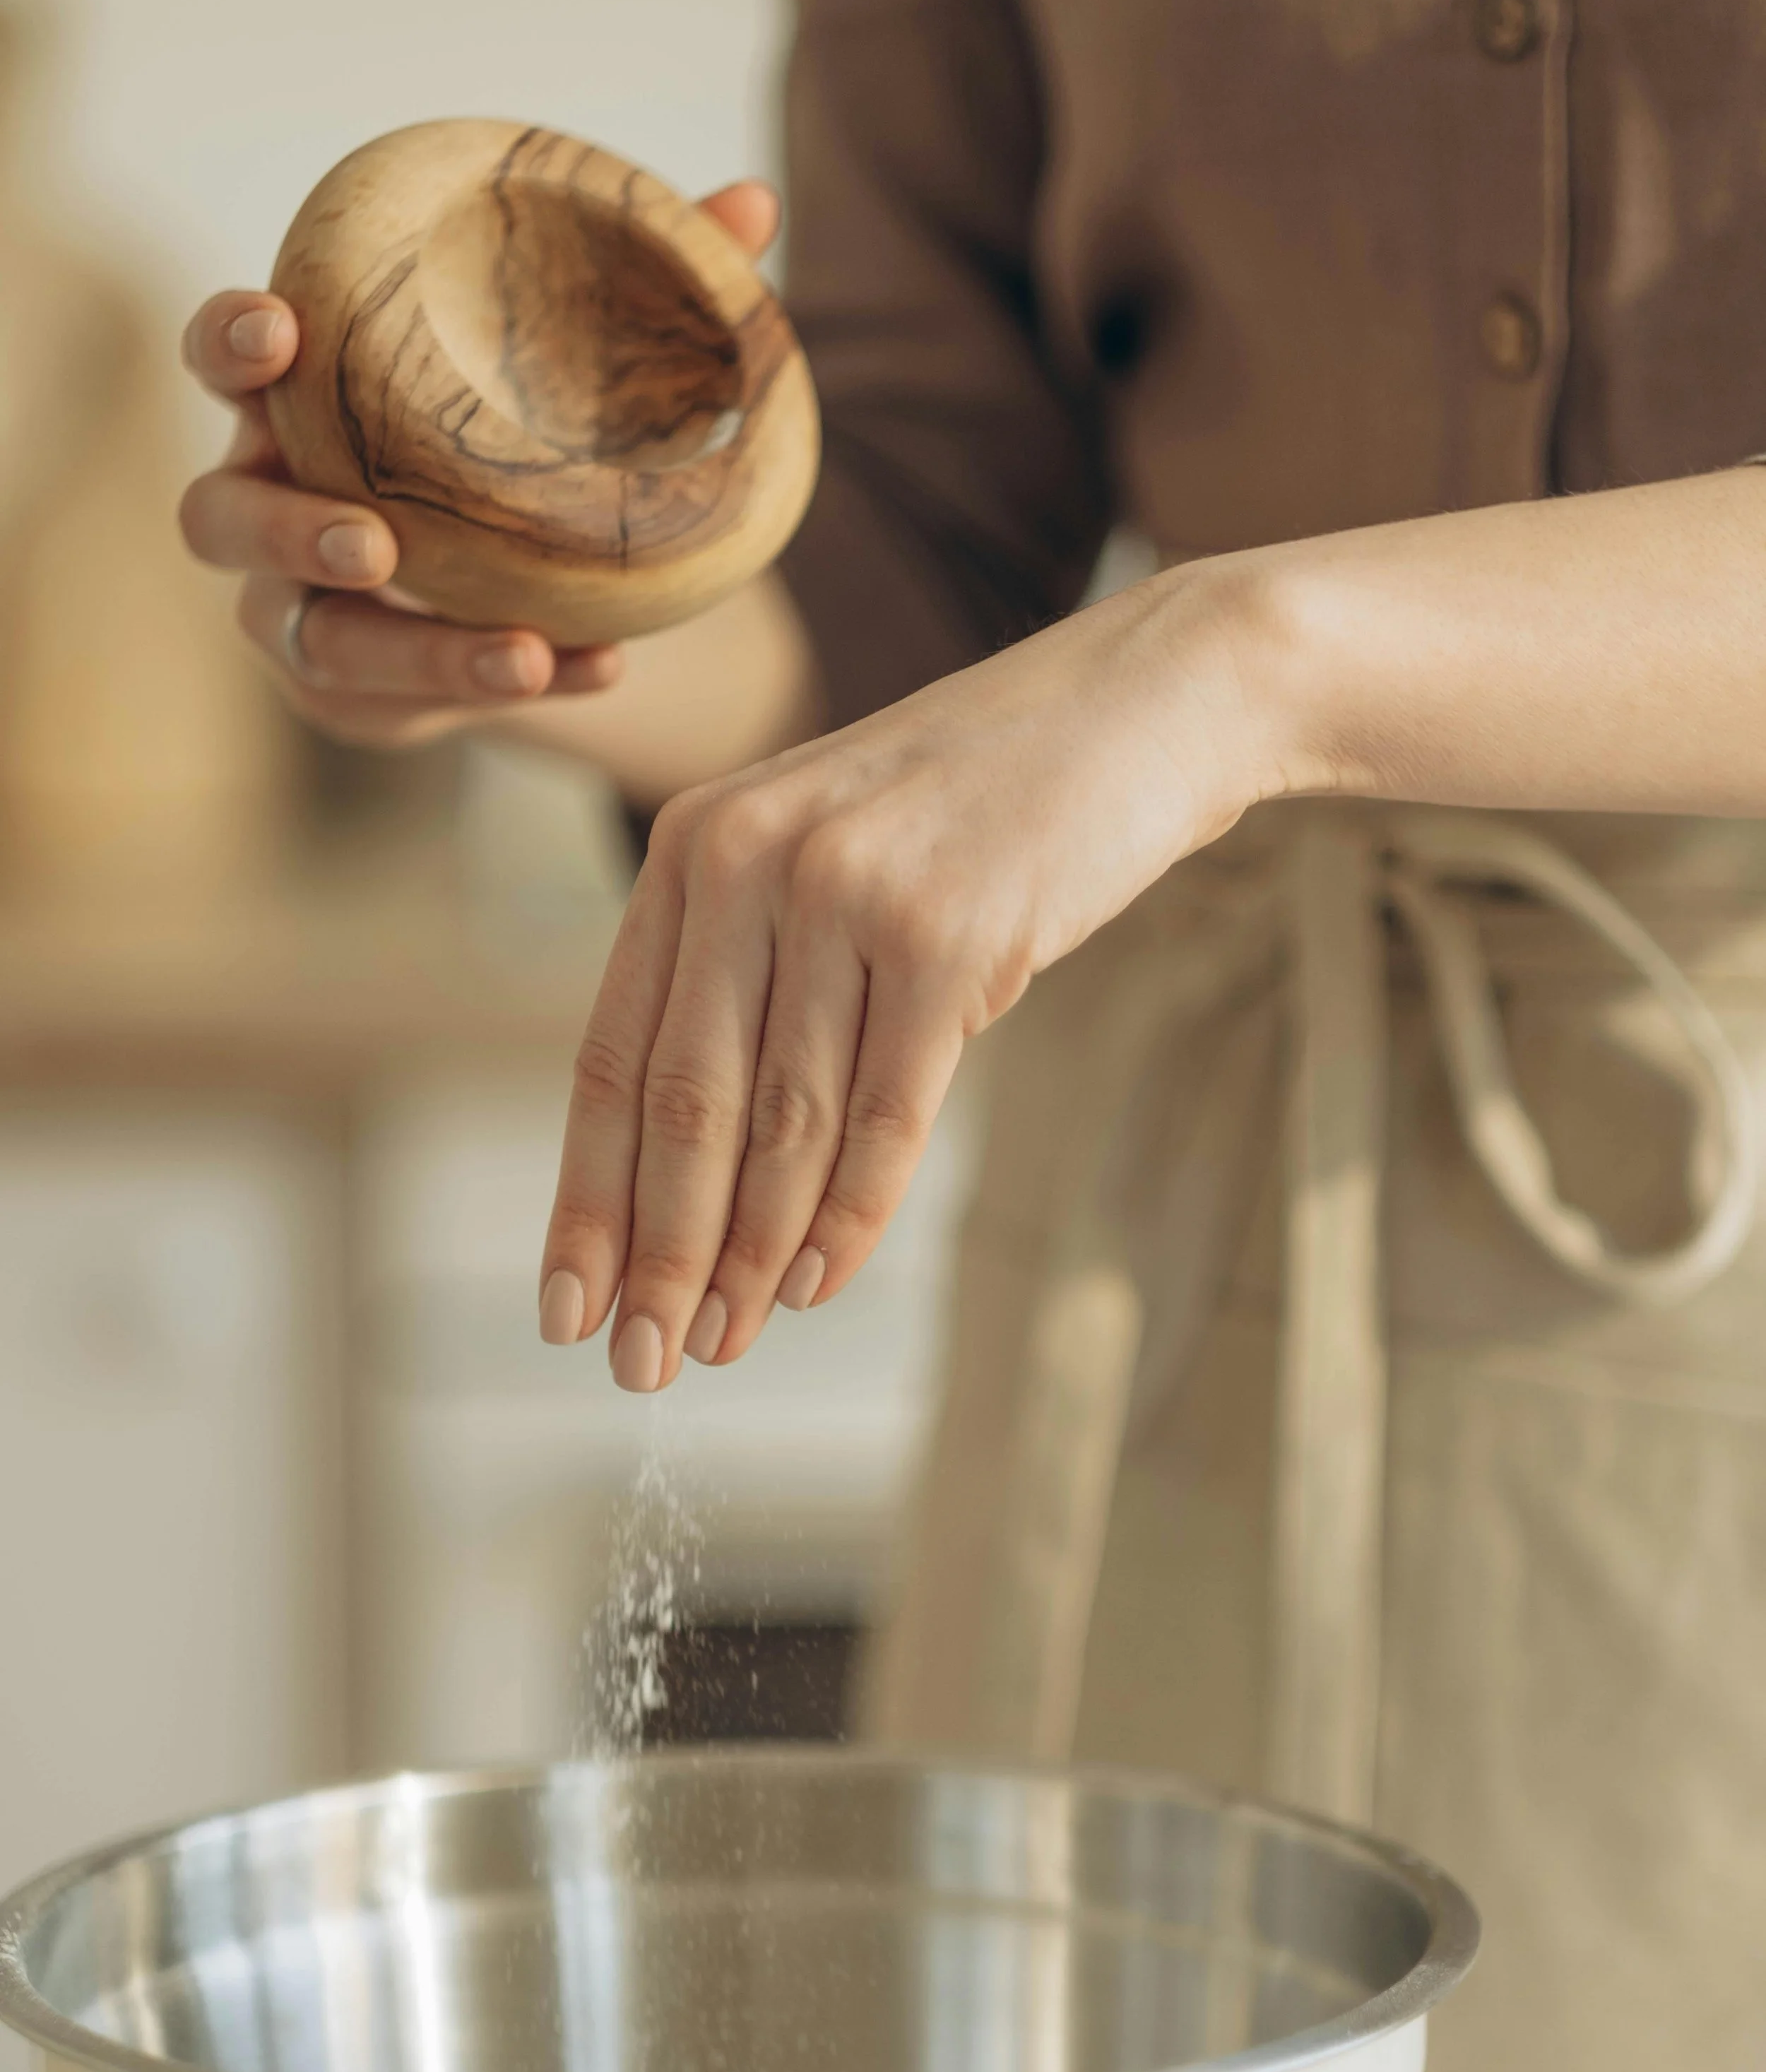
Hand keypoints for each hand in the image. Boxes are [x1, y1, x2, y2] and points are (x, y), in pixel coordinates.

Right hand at [177, 181, 780, 745]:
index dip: (231, 341)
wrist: (509, 579)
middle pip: (219, 520)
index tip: (278, 327)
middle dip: (287, 528)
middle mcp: (270, 507)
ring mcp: (300, 613)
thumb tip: (752, 204)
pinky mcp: (355, 695)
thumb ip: (643, 288)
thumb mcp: (562, 368)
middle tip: (375, 543)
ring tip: (517, 658)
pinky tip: (597, 669)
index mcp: (299, 404)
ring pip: (319, 642)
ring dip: (414, 652)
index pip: (226, 360)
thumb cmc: (501, 442)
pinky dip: (511, 686)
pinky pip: (420, 705)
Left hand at [539, 560, 1298, 1385]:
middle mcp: (748, 860)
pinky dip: (849, 1215)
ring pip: (780, 1124)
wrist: (1140, 707)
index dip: (588, 1195)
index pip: (615, 1055)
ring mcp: (849, 894)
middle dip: (657, 1253)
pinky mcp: (950, 936)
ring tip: (724, 1341)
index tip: (566, 1306)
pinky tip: (814, 1284)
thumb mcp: (827, 856)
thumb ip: (750, 977)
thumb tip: (698, 1182)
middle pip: (683, 1105)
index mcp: (695, 844)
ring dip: (747, 1254)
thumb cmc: (975, 805)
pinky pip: (884, 1115)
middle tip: (641, 1364)